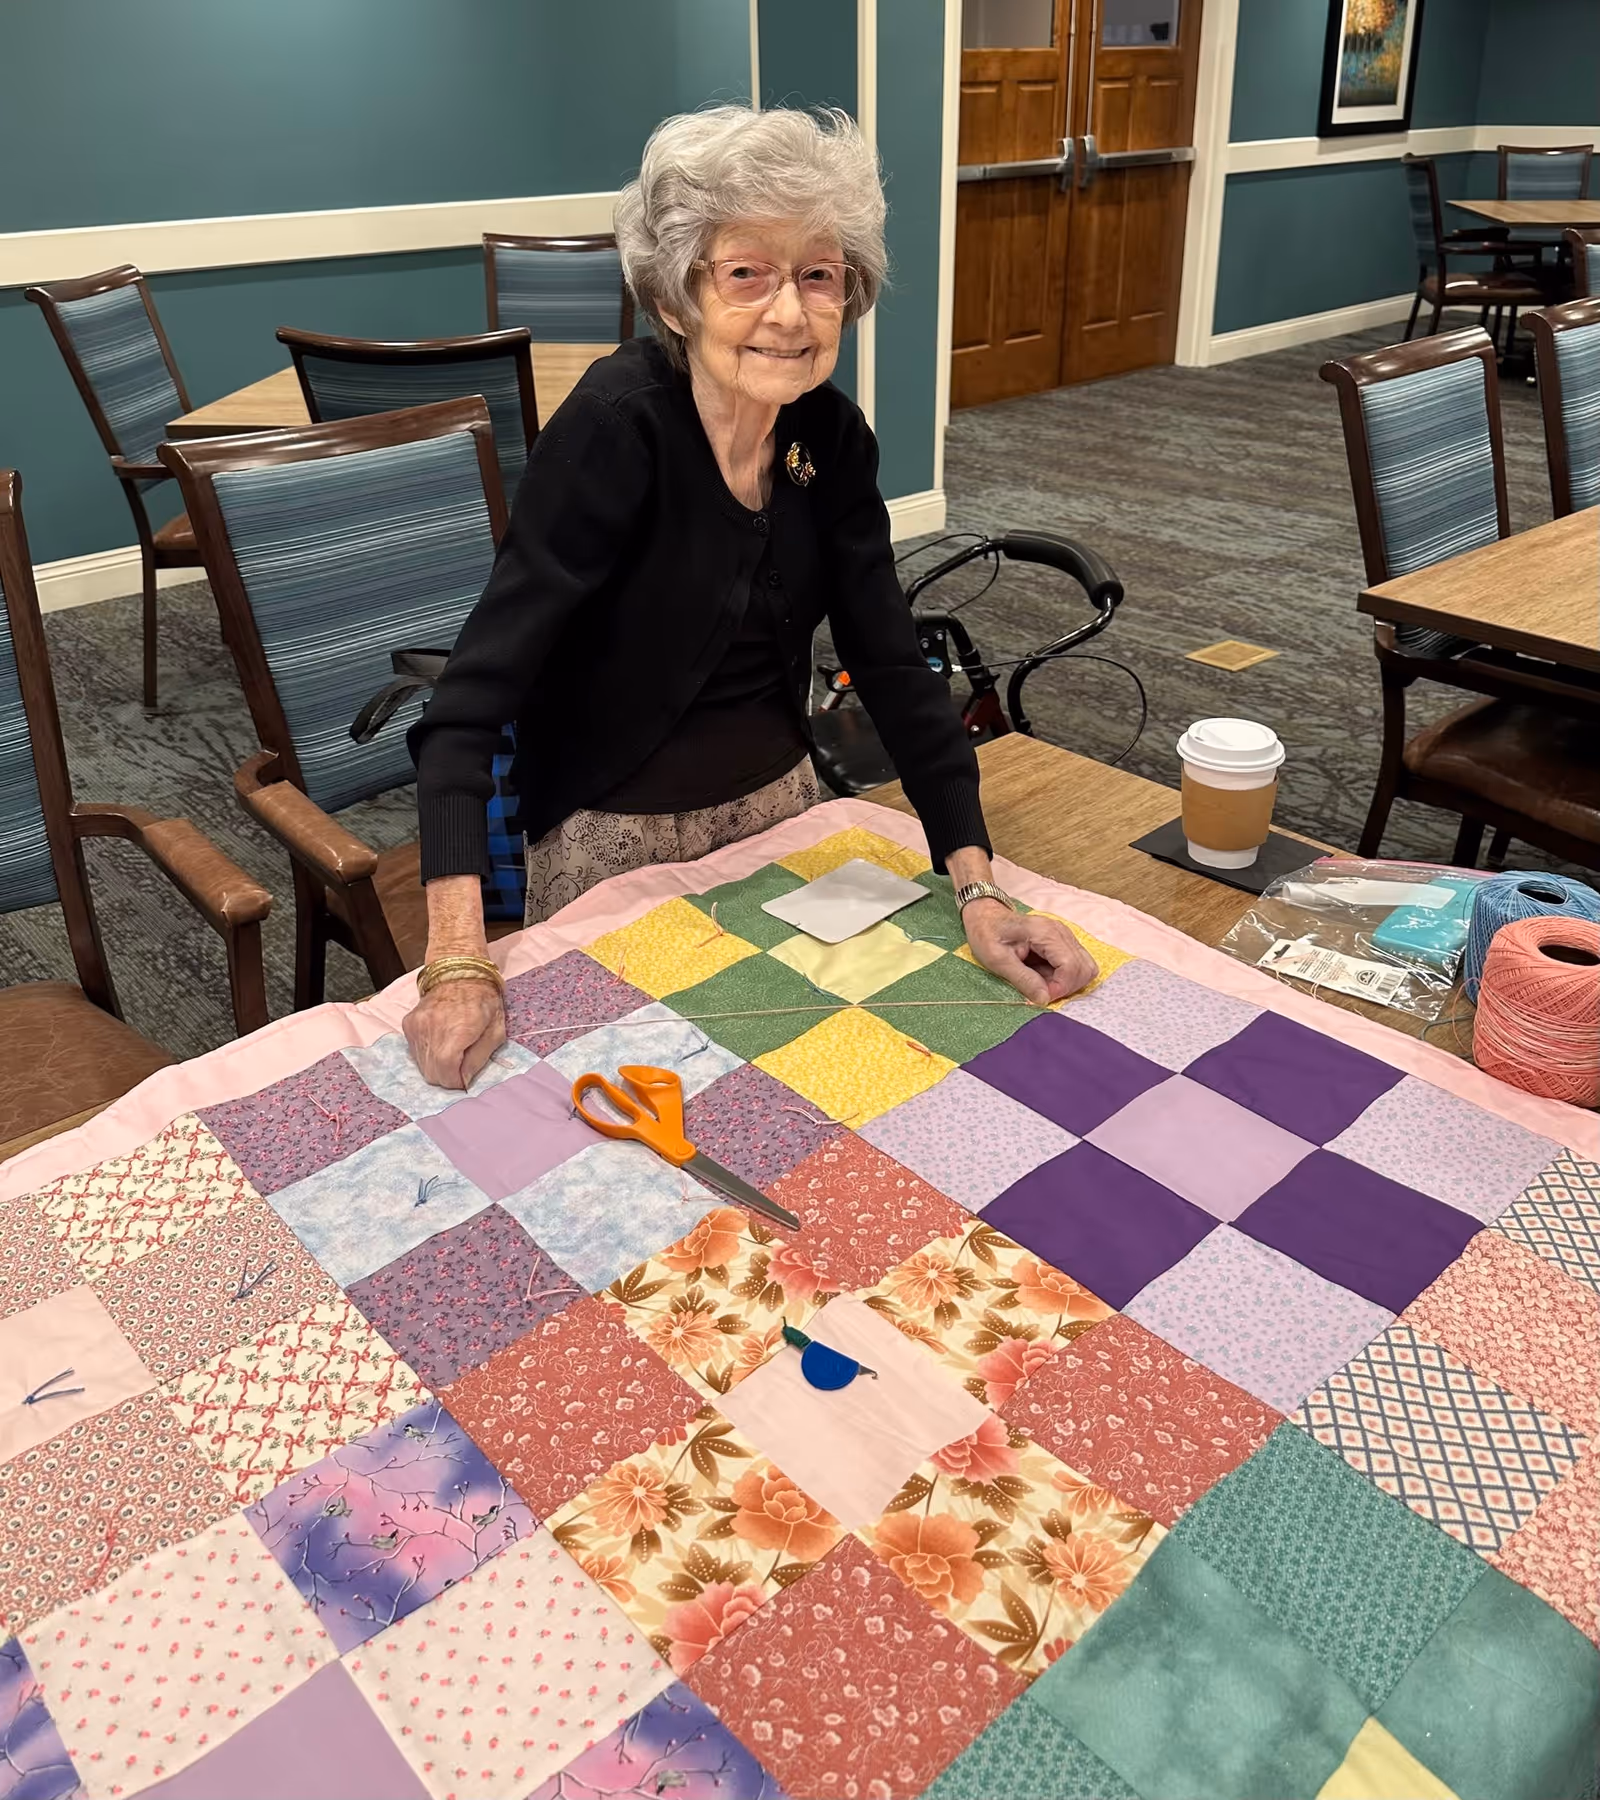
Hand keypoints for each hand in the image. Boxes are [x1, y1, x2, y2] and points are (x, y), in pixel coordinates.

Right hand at [403, 978, 506, 1089]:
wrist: (458, 971)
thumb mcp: (496, 1030)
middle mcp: (432, 1030)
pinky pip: (415, 1052)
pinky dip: (427, 1054)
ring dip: (437, 1066)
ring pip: (422, 1066)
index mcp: (458, 1031)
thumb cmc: (484, 999)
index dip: (457, 1083)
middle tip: (461, 1066)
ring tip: (452, 1051)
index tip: (466, 1078)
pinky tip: (440, 1041)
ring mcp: (417, 1027)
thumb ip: (480, 1058)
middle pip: (432, 1075)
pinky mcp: (408, 1025)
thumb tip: (465, 1082)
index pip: (447, 1074)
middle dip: (448, 1077)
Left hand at [963, 901, 1097, 1005]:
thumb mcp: (997, 960)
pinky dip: (1065, 977)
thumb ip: (1023, 980)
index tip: (1041, 995)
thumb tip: (1045, 1000)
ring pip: (1085, 968)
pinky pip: (1077, 964)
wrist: (986, 916)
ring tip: (1042, 982)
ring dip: (1067, 983)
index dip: (1060, 987)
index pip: (1071, 966)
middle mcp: (1062, 932)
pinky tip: (1045, 976)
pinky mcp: (1064, 942)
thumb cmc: (987, 935)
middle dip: (1065, 987)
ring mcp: (1066, 936)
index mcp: (1045, 933)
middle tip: (1040, 990)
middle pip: (1083, 968)